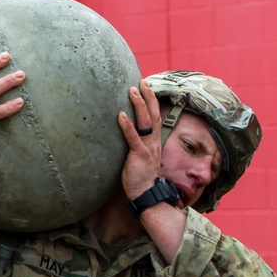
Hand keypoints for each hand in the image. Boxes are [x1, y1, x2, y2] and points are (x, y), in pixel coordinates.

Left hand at [118, 80, 162, 199]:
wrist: (147, 194)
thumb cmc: (141, 177)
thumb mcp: (141, 157)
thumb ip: (137, 145)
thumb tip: (128, 136)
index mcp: (154, 142)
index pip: (154, 117)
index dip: (152, 102)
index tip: (147, 87)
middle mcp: (153, 142)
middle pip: (153, 115)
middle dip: (148, 97)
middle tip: (142, 81)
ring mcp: (147, 148)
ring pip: (145, 123)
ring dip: (139, 105)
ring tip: (132, 90)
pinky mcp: (139, 156)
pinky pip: (133, 138)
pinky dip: (127, 126)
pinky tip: (121, 115)